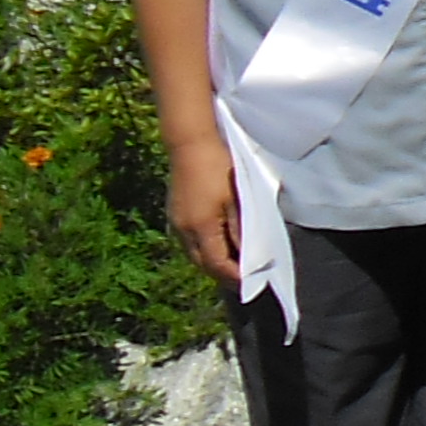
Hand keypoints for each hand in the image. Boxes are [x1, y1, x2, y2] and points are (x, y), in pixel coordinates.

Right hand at [163, 131, 240, 288]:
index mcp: (201, 227)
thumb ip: (241, 228)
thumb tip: (248, 254)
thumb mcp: (237, 198)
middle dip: (222, 274)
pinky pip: (189, 242)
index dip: (234, 276)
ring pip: (194, 254)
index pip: (217, 264)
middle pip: (203, 264)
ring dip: (212, 263)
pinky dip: (204, 250)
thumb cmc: (218, 167)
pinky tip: (217, 245)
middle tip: (244, 279)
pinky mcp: (174, 215)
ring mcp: (176, 223)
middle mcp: (183, 230)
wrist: (190, 144)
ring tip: (233, 265)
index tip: (251, 282)